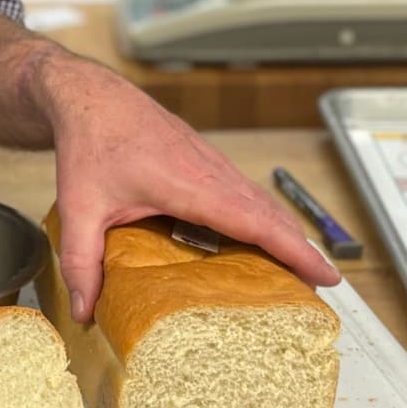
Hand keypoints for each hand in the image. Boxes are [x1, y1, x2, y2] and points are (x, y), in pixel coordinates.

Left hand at [33, 54, 338, 320]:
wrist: (90, 95)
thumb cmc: (90, 142)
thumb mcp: (80, 207)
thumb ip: (81, 262)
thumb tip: (86, 311)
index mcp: (190, 185)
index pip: (257, 223)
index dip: (295, 251)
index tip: (326, 275)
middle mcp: (210, 173)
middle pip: (271, 215)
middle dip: (301, 251)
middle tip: (321, 288)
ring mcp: (210, 163)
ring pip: (260, 201)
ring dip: (284, 232)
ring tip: (299, 270)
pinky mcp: (204, 160)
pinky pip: (244, 192)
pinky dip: (263, 216)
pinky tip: (260, 236)